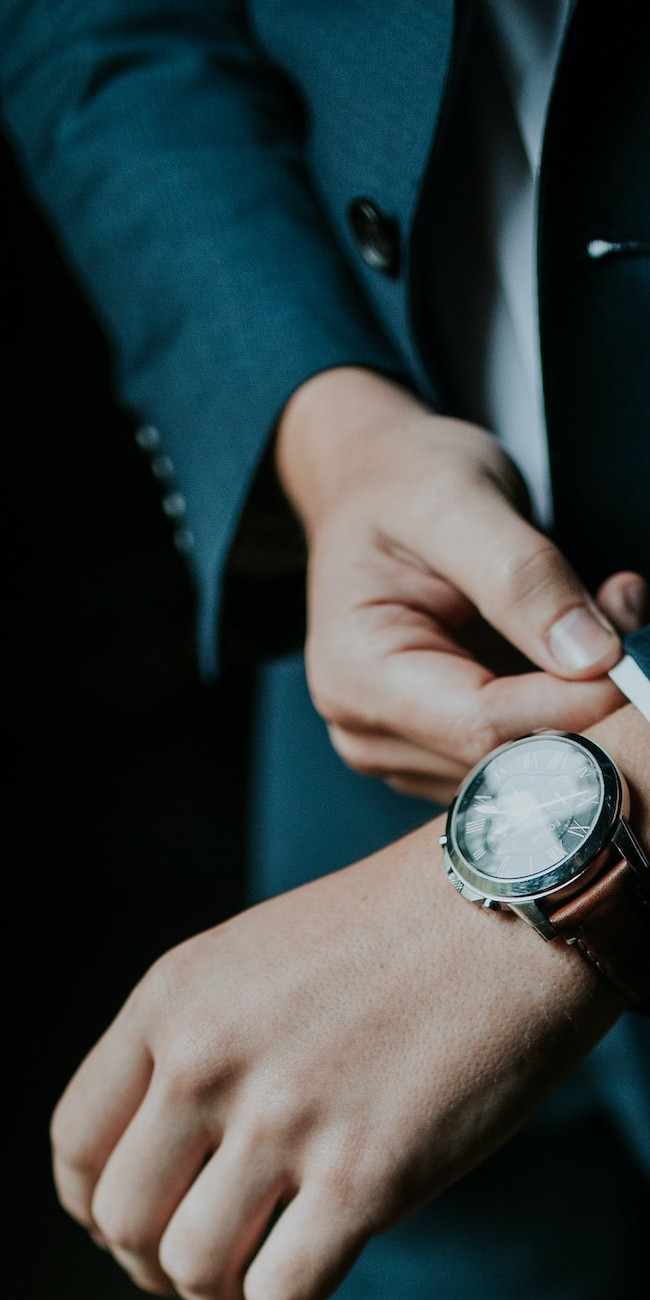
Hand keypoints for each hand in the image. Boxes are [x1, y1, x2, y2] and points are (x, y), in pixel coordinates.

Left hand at [51, 814, 619, 1299]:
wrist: (505, 904)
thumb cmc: (388, 931)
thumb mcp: (255, 957)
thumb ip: (197, 1043)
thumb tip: (172, 1161)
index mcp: (173, 996)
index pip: (77, 1142)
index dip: (97, 1204)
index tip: (139, 1220)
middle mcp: (209, 1055)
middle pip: (123, 1220)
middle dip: (156, 1258)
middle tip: (212, 1251)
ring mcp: (283, 1116)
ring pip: (191, 1270)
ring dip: (221, 1287)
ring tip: (264, 1262)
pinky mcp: (363, 1174)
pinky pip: (277, 1298)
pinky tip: (318, 1263)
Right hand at [277, 368, 645, 800]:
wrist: (371, 482)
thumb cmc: (400, 483)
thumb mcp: (459, 502)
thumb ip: (522, 577)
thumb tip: (592, 656)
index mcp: (356, 674)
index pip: (483, 725)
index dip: (575, 701)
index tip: (631, 652)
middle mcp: (369, 727)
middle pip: (507, 757)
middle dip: (585, 698)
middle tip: (624, 610)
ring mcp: (403, 747)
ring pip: (525, 762)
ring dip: (583, 701)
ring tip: (598, 610)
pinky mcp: (439, 745)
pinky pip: (523, 750)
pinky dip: (568, 705)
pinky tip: (574, 643)